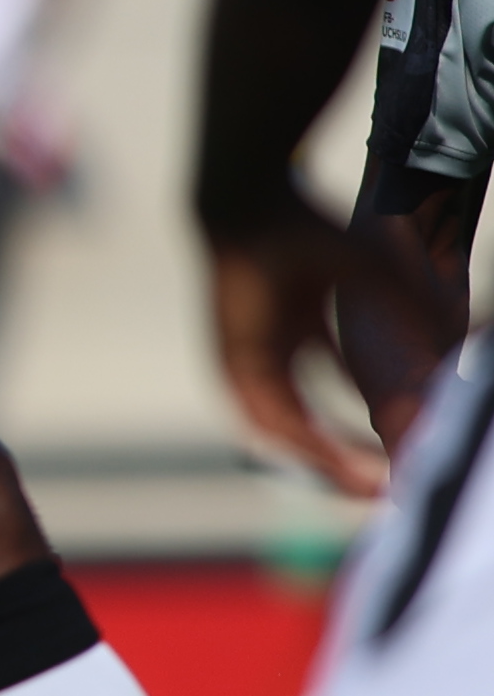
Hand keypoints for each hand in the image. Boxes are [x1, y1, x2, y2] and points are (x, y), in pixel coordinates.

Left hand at [211, 205, 447, 497]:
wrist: (252, 212)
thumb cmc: (304, 232)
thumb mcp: (372, 277)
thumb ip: (409, 307)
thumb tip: (462, 334)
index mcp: (296, 333)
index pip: (333, 392)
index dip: (360, 423)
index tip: (393, 450)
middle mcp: (272, 355)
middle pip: (311, 423)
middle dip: (346, 456)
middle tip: (383, 483)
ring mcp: (249, 363)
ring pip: (291, 430)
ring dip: (328, 459)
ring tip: (369, 482)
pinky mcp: (232, 365)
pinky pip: (266, 417)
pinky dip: (301, 441)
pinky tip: (334, 460)